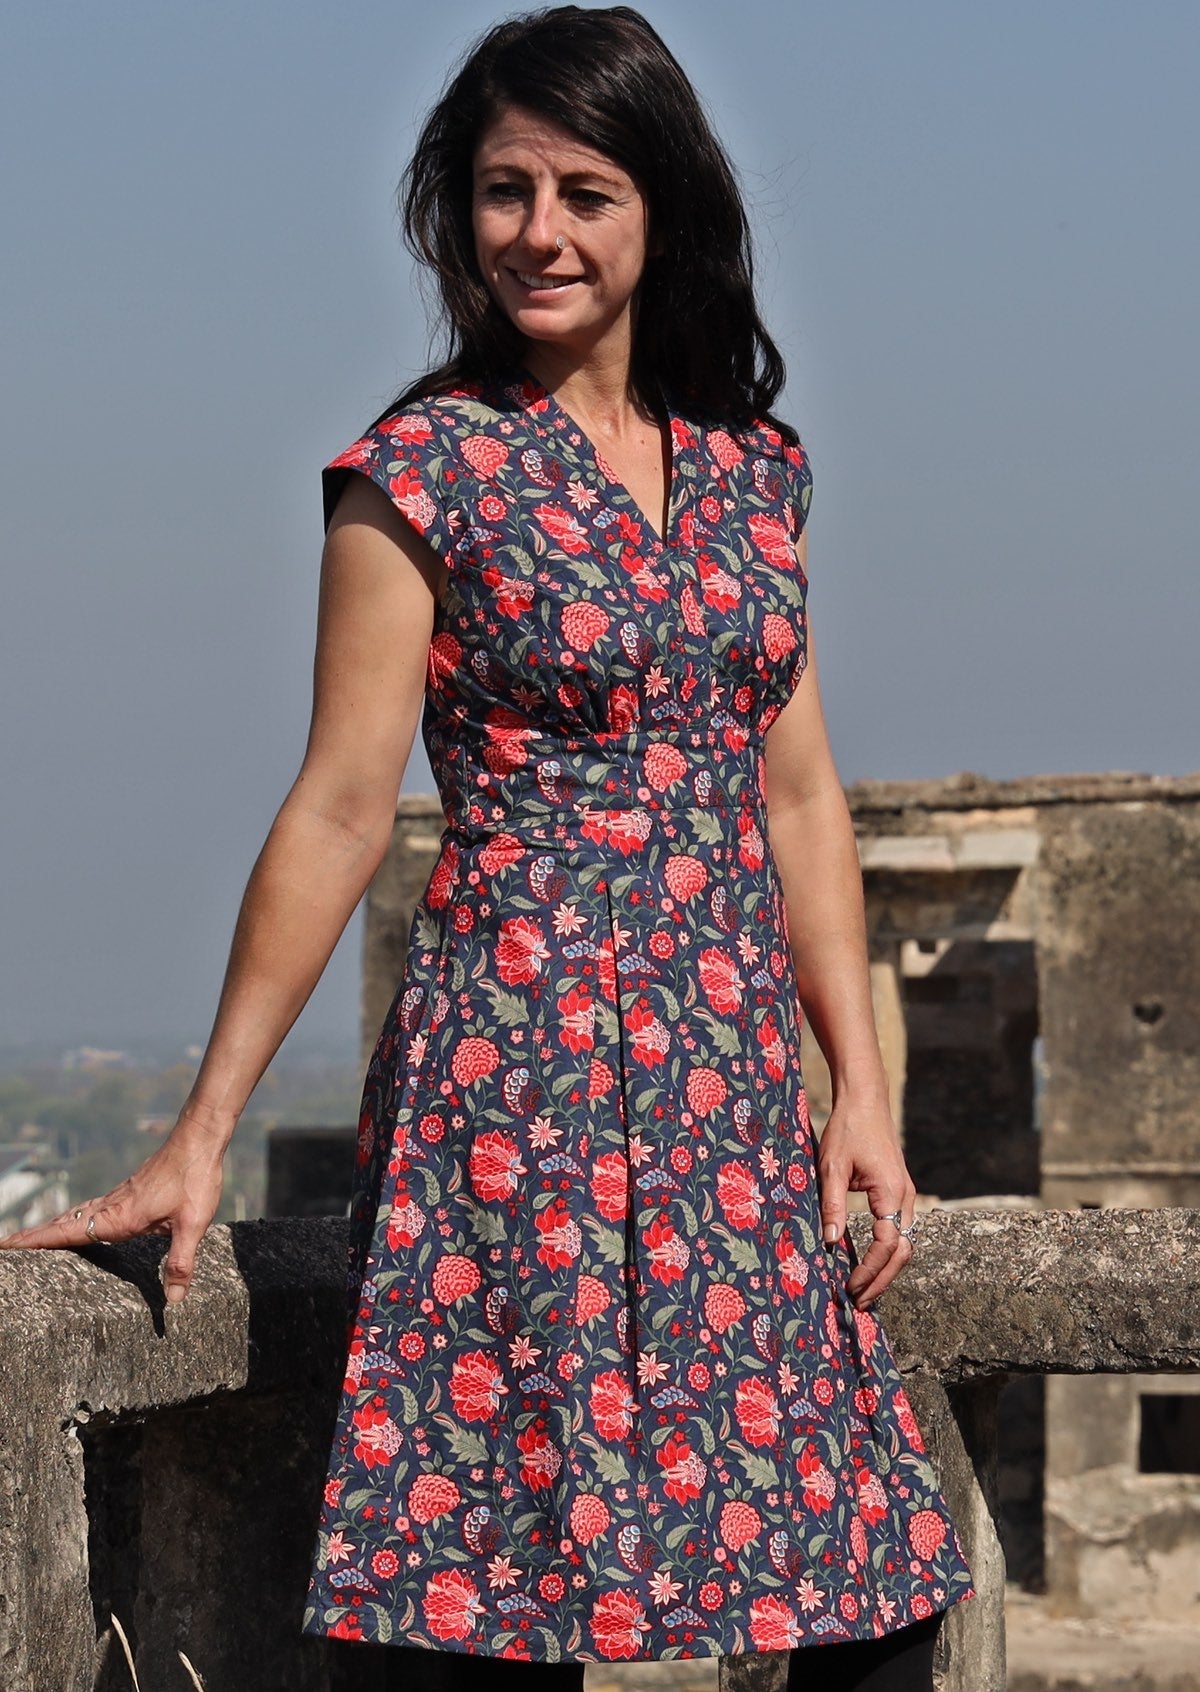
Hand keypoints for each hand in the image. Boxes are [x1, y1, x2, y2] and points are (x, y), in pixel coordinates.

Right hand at [0, 1110, 227, 1303]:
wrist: (199, 1139)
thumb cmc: (195, 1178)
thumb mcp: (193, 1224)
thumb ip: (181, 1262)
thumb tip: (173, 1301)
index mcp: (119, 1217)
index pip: (68, 1233)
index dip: (37, 1242)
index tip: (8, 1246)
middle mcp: (112, 1206)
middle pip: (63, 1223)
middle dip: (33, 1237)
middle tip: (5, 1246)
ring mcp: (119, 1197)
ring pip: (76, 1214)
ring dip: (51, 1227)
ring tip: (30, 1239)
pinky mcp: (130, 1192)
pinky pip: (92, 1207)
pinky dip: (73, 1216)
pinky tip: (78, 1220)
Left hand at [816, 1093, 916, 1309]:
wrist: (865, 1100)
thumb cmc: (847, 1129)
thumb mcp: (831, 1167)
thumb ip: (832, 1206)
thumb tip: (830, 1244)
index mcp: (892, 1192)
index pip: (887, 1245)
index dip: (870, 1271)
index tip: (850, 1287)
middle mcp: (906, 1197)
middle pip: (903, 1252)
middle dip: (883, 1280)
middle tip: (859, 1302)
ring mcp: (906, 1194)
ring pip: (905, 1243)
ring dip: (887, 1269)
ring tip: (864, 1290)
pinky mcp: (899, 1192)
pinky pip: (900, 1230)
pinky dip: (888, 1253)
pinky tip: (870, 1264)